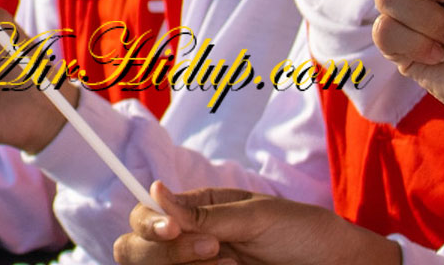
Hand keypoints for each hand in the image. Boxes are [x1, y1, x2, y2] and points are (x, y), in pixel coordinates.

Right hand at [116, 183, 399, 264]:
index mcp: (196, 211)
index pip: (145, 216)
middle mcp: (190, 243)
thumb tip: (156, 191)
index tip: (174, 230)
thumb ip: (204, 212)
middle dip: (167, 253)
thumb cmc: (306, 234)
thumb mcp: (256, 216)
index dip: (147, 225)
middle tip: (214, 251)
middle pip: (137, 251)